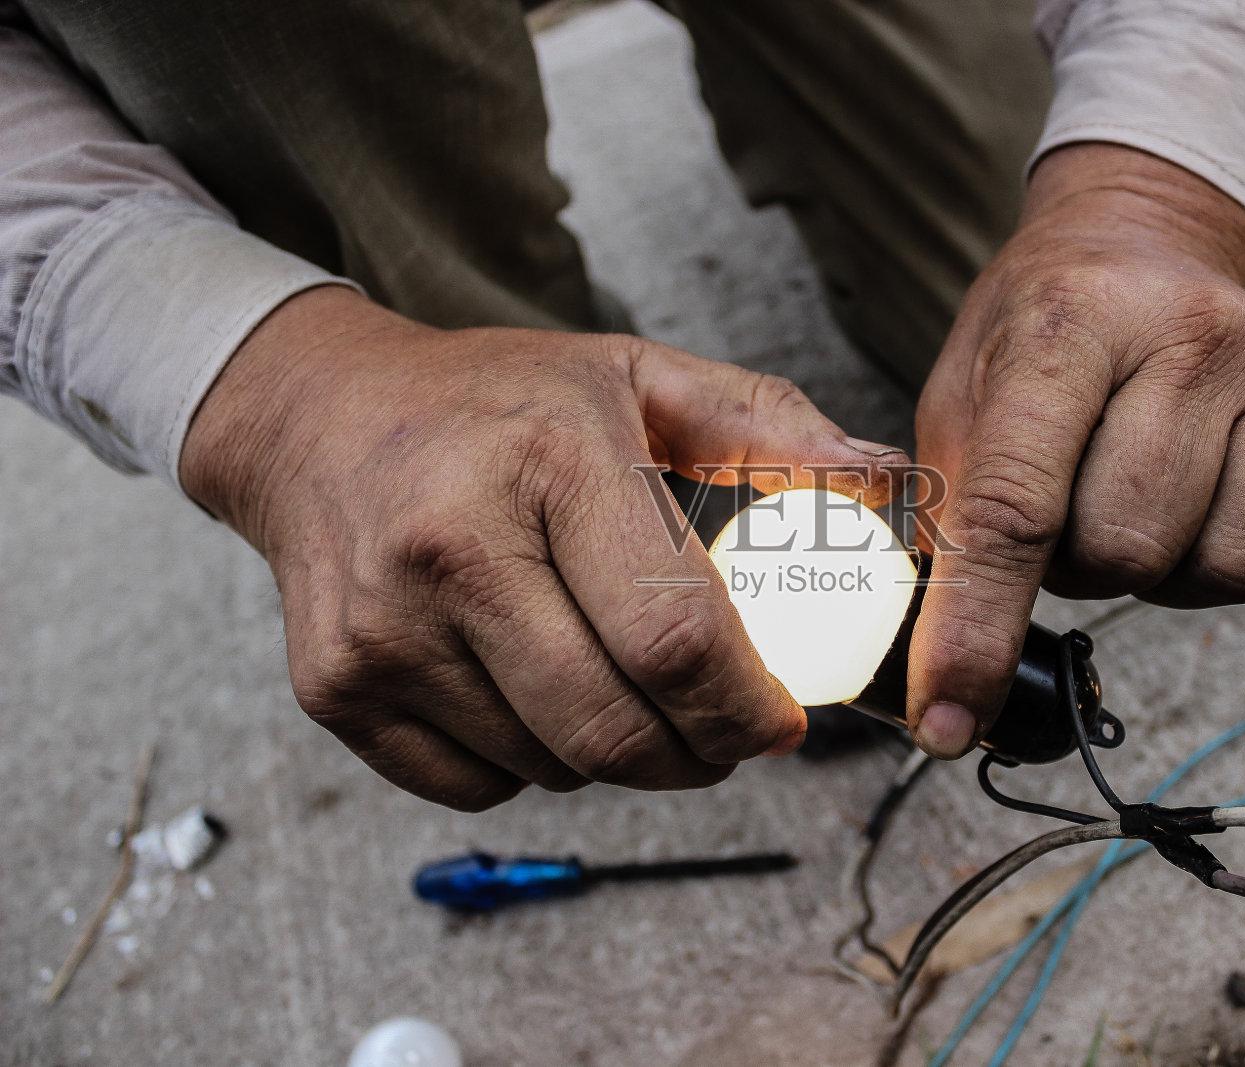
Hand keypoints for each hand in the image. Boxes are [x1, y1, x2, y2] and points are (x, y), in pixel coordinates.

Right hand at [181, 287, 905, 807]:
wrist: (316, 419)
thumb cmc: (494, 401)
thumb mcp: (638, 377)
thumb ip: (768, 429)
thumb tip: (883, 483)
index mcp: (548, 461)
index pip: (676, 640)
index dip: (748, 707)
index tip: (782, 719)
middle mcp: (451, 548)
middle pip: (614, 729)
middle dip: (698, 755)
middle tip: (724, 730)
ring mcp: (382, 629)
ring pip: (553, 767)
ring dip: (617, 753)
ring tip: (621, 681)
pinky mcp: (336, 689)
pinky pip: (479, 784)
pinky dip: (532, 763)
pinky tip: (535, 688)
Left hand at [907, 144, 1244, 758]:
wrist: (1134, 246)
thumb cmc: (1037, 341)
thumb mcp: (958, 401)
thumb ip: (946, 522)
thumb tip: (935, 679)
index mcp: (1067, 327)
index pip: (1016, 508)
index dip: (977, 631)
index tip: (949, 722)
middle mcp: (1191, 335)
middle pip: (1125, 552)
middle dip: (1082, 565)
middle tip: (1077, 506)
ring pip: (1226, 569)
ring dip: (1171, 572)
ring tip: (1148, 500)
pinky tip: (1234, 522)